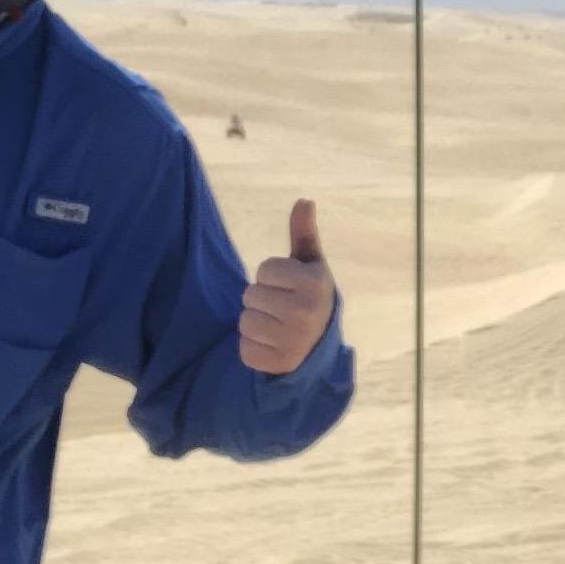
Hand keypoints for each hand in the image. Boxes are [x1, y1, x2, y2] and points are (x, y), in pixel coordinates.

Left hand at [239, 198, 334, 376]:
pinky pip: (244, 349)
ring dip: (255, 324)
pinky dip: (254, 348)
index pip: (264, 270)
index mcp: (315, 284)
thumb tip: (305, 200)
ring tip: (277, 327)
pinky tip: (273, 346)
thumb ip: (303, 233)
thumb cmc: (309, 296)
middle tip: (282, 309)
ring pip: (245, 322)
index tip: (288, 287)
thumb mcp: (310, 265)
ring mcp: (293, 340)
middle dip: (261, 301)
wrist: (320, 347)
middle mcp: (306, 312)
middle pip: (251, 295)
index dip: (272, 277)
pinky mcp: (278, 363)